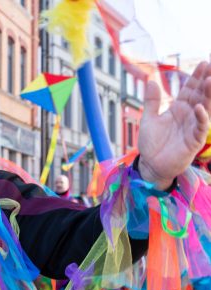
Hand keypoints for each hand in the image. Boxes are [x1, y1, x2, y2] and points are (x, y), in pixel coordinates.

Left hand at [138, 61, 210, 189]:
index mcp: (178, 109)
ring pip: (204, 108)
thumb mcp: (148, 119)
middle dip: (206, 81)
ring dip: (208, 95)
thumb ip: (151, 102)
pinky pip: (201, 127)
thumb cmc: (151, 143)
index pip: (190, 89)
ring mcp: (193, 127)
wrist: (150, 164)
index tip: (204, 63)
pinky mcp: (194, 140)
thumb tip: (151, 81)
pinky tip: (199, 107)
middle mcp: (188, 115)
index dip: (196, 77)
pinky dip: (201, 117)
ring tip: (210, 80)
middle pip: (200, 95)